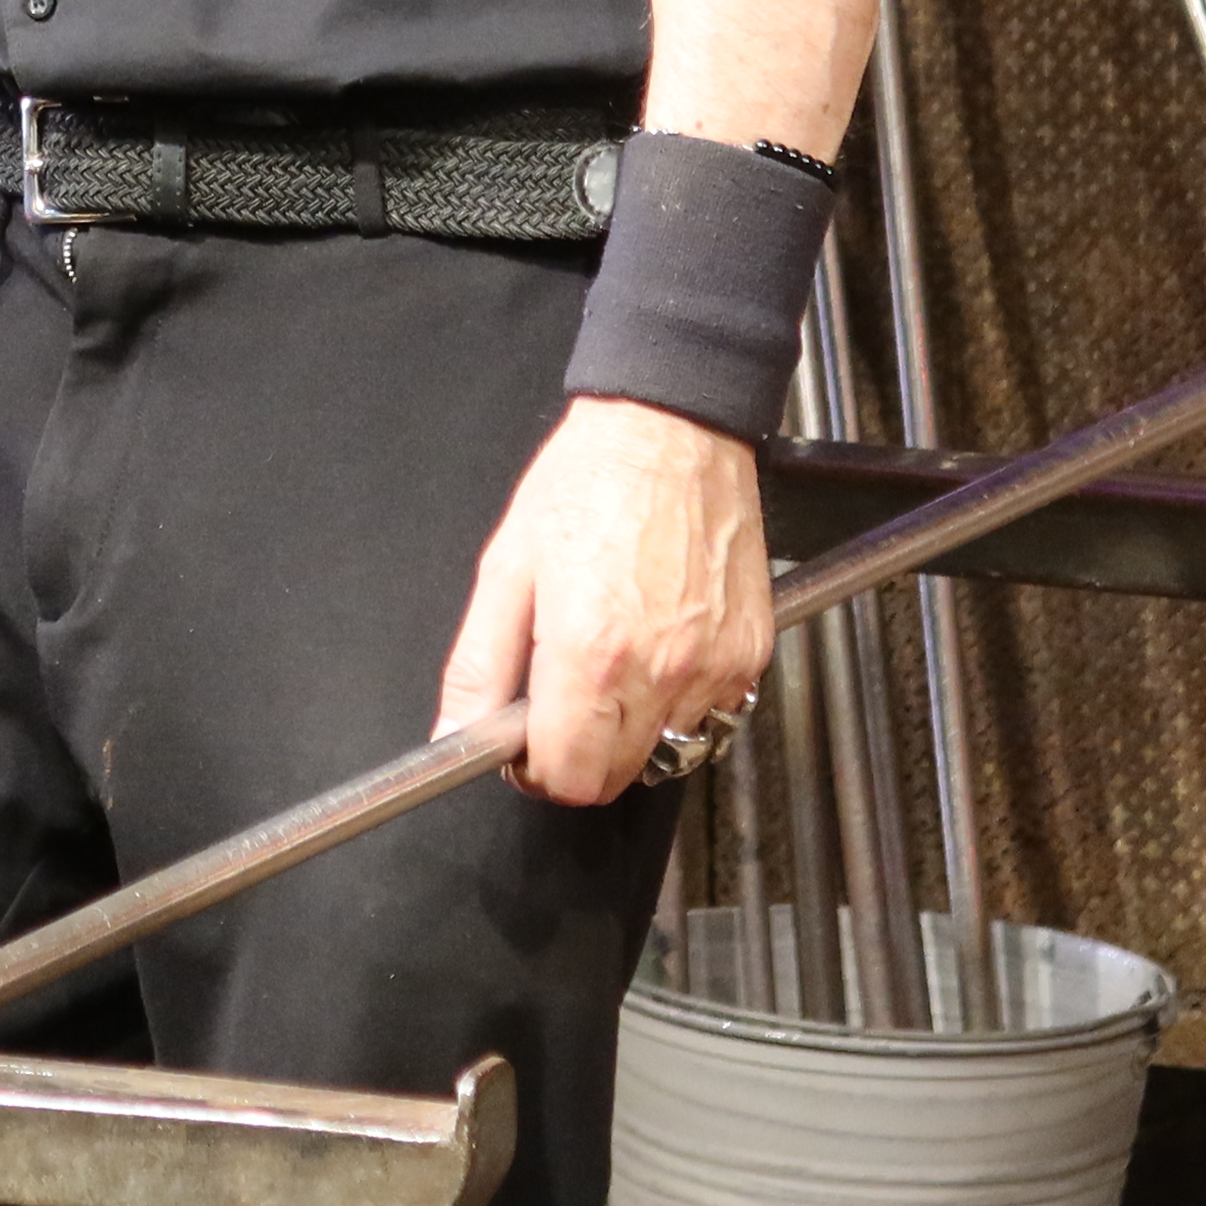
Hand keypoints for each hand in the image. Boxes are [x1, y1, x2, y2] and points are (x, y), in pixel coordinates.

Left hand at [436, 397, 771, 802]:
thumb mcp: (508, 566)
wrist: (674, 427)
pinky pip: (712, 713)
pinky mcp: (750, 652)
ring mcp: (714, 666)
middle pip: (614, 778)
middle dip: (579, 755)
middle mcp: (660, 671)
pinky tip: (659, 646)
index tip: (526, 743)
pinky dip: (680, 700)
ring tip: (615, 661)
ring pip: (667, 751)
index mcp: (590, 654)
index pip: (568, 777)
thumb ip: (478, 664)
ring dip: (633, 729)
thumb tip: (455, 734)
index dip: (536, 771)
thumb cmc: (592, 479)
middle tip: (561, 704)